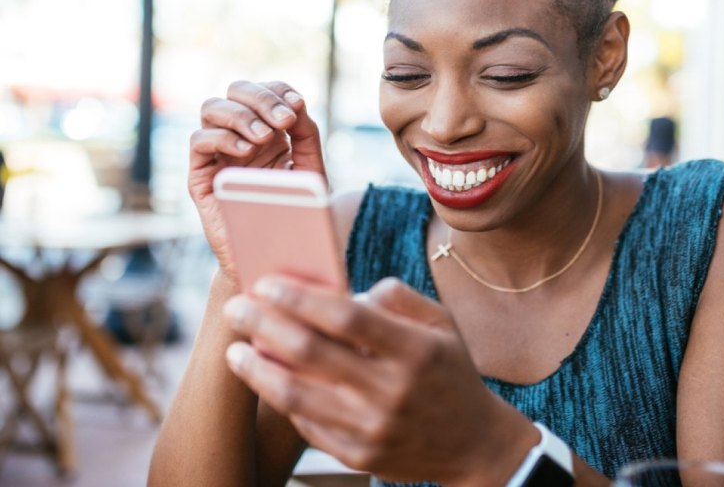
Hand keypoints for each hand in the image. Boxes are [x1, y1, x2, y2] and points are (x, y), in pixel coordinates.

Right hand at [188, 81, 324, 282]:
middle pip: (236, 90)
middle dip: (261, 98)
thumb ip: (307, 135)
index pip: (263, 90)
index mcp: (267, 129)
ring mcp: (217, 153)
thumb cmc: (296, 213)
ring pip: (211, 108)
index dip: (278, 89)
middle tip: (285, 120)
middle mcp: (239, 135)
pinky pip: (198, 141)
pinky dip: (221, 137)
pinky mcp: (200, 176)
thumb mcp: (311, 170)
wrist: (276, 255)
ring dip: (241, 115)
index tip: (298, 105)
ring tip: (266, 138)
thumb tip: (296, 103)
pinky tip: (247, 152)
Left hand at [222, 276, 537, 484]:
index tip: (267, 283)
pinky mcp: (359, 455)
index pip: (346, 318)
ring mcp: (373, 429)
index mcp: (415, 350)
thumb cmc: (450, 371)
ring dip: (257, 369)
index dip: (300, 298)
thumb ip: (397, 296)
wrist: (473, 444)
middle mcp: (392, 391)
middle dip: (263, 325)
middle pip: (311, 353)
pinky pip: (306, 425)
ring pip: (296, 396)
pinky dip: (281, 399)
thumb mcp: (441, 323)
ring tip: (235, 349)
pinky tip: (266, 378)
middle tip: (236, 308)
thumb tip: (344, 291)